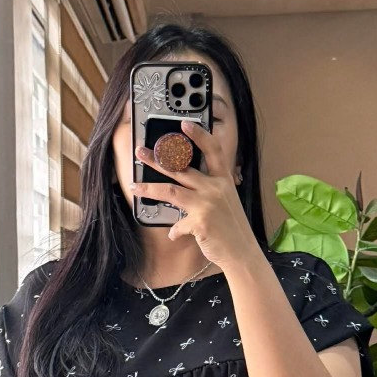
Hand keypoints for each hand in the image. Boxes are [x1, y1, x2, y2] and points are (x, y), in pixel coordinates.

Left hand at [131, 118, 259, 270]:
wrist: (242, 252)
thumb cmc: (233, 228)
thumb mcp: (226, 202)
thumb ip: (208, 190)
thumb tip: (185, 185)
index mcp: (224, 180)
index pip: (212, 150)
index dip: (198, 135)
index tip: (184, 124)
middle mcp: (215, 188)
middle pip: (181, 168)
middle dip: (157, 159)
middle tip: (140, 151)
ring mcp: (207, 204)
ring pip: (171, 191)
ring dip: (149, 188)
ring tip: (134, 186)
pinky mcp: (200, 222)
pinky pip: (178, 225)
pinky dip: (174, 231)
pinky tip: (173, 235)